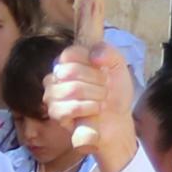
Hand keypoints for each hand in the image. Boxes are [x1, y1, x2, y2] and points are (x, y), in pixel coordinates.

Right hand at [44, 43, 136, 171]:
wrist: (118, 118)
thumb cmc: (114, 91)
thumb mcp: (118, 66)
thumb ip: (109, 52)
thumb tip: (94, 56)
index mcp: (68, 61)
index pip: (70, 54)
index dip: (91, 64)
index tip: (103, 72)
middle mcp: (55, 76)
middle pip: (71, 71)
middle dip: (96, 82)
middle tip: (104, 90)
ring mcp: (52, 95)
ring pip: (73, 90)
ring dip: (95, 96)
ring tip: (101, 101)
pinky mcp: (56, 114)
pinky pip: (71, 108)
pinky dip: (89, 109)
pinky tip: (94, 110)